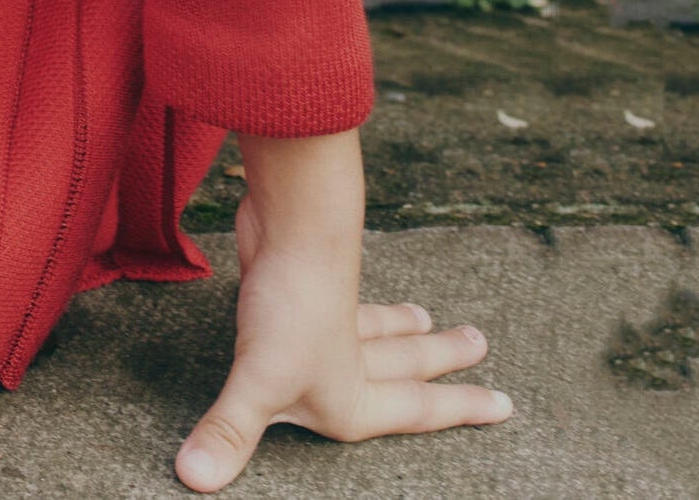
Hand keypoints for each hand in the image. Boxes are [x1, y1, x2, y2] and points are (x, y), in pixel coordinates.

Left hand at [173, 138, 509, 488]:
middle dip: (442, 361)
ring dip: (404, 327)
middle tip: (481, 345)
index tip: (505, 403)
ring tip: (428, 318)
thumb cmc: (289, 310)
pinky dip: (362, 299)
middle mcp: (351, 357)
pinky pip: (346, 298)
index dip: (459, 410)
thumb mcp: (259, 383)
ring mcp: (333, 316)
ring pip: (380, 326)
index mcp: (352, 395)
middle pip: (408, 362)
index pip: (416, 411)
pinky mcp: (310, 282)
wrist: (290, 224)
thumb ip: (230, 431)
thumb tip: (193, 477)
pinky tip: (351, 291)